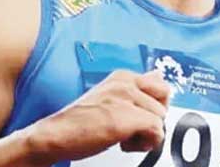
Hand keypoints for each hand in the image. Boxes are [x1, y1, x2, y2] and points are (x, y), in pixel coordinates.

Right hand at [25, 69, 170, 163]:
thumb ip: (136, 87)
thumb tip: (158, 74)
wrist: (55, 135)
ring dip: (145, 134)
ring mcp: (125, 98)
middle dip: (153, 119)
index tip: (136, 117)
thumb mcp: (111, 97)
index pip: (161, 86)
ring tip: (122, 136)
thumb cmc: (79, 121)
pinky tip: (123, 143)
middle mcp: (125, 82)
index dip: (153, 107)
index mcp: (122, 76)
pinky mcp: (126, 117)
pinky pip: (156, 131)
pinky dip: (144, 144)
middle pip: (164, 102)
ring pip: (160, 119)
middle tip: (132, 128)